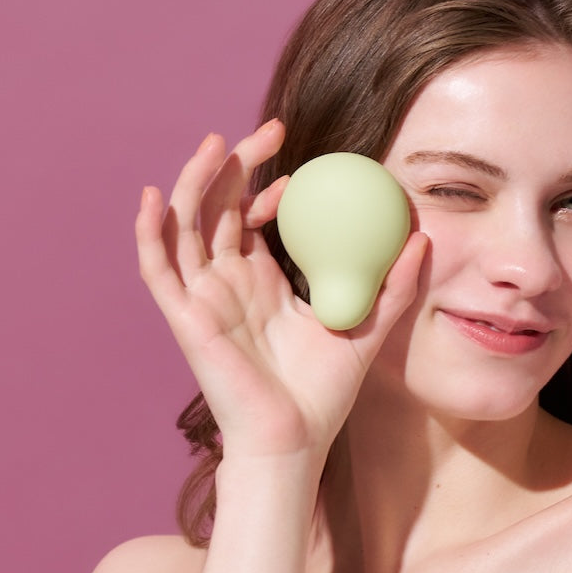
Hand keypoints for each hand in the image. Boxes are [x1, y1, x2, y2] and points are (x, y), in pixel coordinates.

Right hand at [135, 121, 427, 460]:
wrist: (294, 442)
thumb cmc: (323, 396)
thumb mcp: (366, 329)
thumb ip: (391, 285)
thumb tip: (421, 235)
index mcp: (259, 282)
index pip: (252, 217)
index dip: (271, 186)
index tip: (302, 171)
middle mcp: (225, 283)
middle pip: (218, 207)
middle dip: (238, 163)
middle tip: (272, 129)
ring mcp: (201, 297)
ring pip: (185, 224)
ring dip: (195, 180)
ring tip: (217, 142)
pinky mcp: (184, 317)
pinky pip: (158, 268)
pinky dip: (150, 231)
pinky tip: (153, 196)